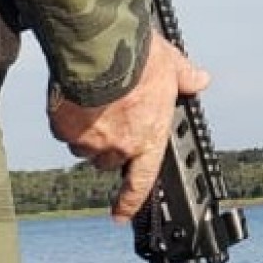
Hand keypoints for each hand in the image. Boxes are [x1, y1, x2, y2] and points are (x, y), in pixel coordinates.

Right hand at [48, 30, 209, 221]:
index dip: (130, 201)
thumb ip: (186, 78)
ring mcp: (88, 140)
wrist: (101, 47)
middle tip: (115, 117)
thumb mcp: (172, 64)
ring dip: (89, 134)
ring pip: (85, 147)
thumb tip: (200, 80)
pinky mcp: (63, 128)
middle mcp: (118, 146)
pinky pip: (64, 131)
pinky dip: (68, 119)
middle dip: (111, 145)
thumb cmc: (140, 58)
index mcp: (148, 137)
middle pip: (110, 160)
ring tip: (97, 101)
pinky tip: (76, 97)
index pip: (141, 180)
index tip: (120, 215)